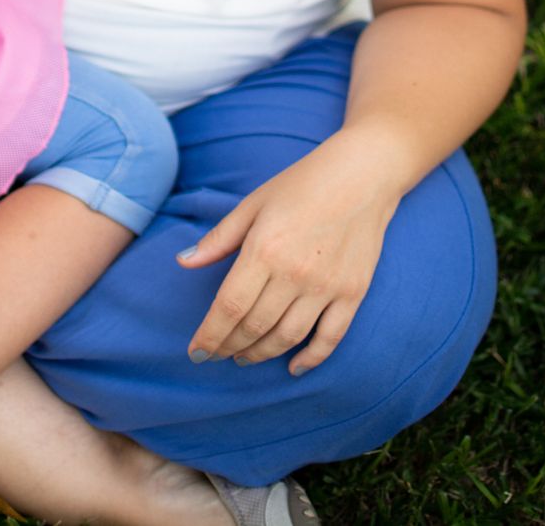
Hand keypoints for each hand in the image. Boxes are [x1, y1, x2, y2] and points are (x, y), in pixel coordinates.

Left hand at [177, 130, 398, 373]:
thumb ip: (219, 239)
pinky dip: (311, 359)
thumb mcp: (253, 204)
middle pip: (254, 326)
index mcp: (264, 249)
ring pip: (287, 337)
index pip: (228, 307)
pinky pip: (330, 338)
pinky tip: (293, 367)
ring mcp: (327, 287)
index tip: (195, 351)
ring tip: (243, 358)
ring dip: (261, 354)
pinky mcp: (353, 293)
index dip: (209, 335)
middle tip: (215, 355)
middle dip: (228, 347)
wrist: (361, 176)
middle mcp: (295, 273)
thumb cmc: (301, 185)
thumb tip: (183, 262)